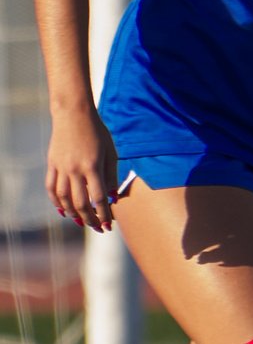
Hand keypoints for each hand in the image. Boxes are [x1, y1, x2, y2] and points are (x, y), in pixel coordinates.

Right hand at [46, 107, 117, 232]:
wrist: (73, 115)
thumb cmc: (98, 133)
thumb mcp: (110, 152)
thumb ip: (111, 175)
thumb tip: (111, 197)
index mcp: (92, 166)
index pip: (98, 198)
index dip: (103, 214)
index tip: (108, 225)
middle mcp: (74, 169)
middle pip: (80, 202)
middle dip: (89, 218)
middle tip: (97, 228)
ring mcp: (61, 167)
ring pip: (63, 198)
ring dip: (72, 213)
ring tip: (81, 221)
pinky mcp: (51, 164)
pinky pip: (51, 187)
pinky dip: (56, 201)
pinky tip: (63, 210)